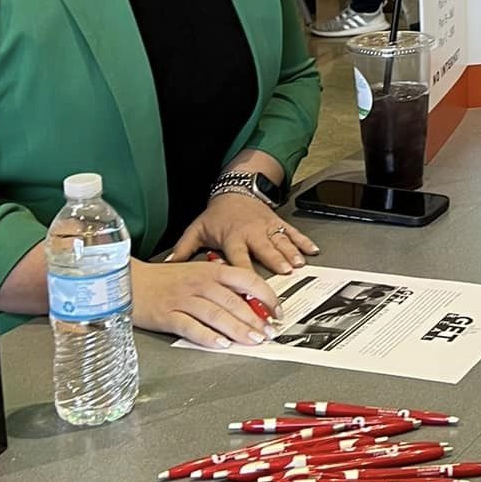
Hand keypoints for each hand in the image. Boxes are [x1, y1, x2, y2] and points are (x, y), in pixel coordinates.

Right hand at [130, 258, 278, 346]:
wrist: (130, 281)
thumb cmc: (165, 280)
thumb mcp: (197, 274)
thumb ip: (222, 286)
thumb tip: (251, 303)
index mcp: (211, 271)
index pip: (246, 280)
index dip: (266, 296)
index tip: (278, 311)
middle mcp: (199, 283)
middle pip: (233, 301)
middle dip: (255, 319)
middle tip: (269, 332)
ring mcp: (182, 299)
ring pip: (216, 314)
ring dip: (237, 329)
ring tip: (253, 340)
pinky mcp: (167, 315)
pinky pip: (191, 326)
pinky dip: (207, 336)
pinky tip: (221, 344)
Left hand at [170, 191, 318, 275]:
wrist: (235, 191)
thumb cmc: (217, 215)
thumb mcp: (197, 230)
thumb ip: (183, 250)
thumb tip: (167, 267)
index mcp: (232, 238)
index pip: (238, 259)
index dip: (244, 274)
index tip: (249, 289)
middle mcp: (252, 234)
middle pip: (265, 250)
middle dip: (276, 261)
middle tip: (285, 273)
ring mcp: (267, 228)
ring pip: (281, 242)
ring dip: (291, 253)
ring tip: (299, 265)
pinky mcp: (277, 224)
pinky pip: (292, 233)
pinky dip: (303, 241)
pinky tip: (312, 251)